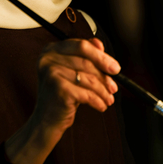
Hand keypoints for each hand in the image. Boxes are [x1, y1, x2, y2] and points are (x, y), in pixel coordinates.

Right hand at [5, 37, 119, 163]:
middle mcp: (48, 58)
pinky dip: (97, 101)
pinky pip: (86, 93)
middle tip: (114, 87)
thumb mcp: (73, 72)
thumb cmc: (61, 94)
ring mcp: (51, 73)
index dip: (101, 56)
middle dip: (104, 76)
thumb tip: (100, 43)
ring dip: (103, 91)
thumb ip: (85, 56)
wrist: (47, 120)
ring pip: (88, 78)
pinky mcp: (58, 88)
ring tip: (108, 99)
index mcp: (51, 50)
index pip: (81, 46)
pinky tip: (101, 106)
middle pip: (86, 62)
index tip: (115, 68)